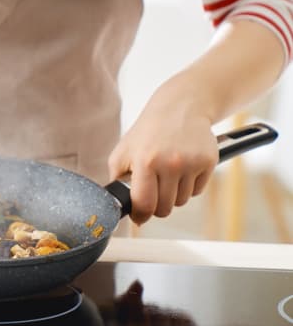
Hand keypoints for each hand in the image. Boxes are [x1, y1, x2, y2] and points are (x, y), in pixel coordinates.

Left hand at [108, 93, 217, 224]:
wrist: (180, 108)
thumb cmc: (148, 132)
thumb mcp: (123, 151)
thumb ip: (117, 179)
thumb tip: (121, 205)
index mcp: (145, 161)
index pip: (144, 204)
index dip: (140, 216)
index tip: (139, 217)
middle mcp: (170, 163)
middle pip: (164, 208)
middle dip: (157, 205)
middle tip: (153, 191)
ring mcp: (191, 163)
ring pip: (181, 201)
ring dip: (173, 194)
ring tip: (167, 174)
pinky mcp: (208, 162)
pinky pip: (197, 191)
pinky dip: (188, 186)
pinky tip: (182, 169)